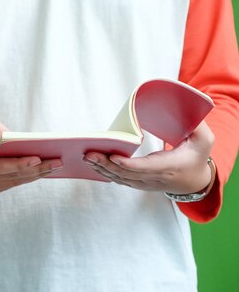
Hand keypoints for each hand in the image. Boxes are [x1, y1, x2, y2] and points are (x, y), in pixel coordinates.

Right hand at [0, 120, 62, 194]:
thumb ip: (6, 136)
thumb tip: (30, 147)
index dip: (18, 164)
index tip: (37, 158)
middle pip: (10, 176)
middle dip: (36, 169)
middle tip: (57, 162)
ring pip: (13, 182)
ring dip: (35, 175)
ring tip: (55, 166)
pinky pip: (10, 183)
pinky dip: (26, 177)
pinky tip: (42, 170)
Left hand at [84, 122, 214, 193]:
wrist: (195, 181)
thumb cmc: (197, 156)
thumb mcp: (204, 140)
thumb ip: (197, 125)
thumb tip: (187, 108)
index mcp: (170, 167)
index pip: (146, 168)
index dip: (128, 164)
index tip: (113, 157)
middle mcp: (155, 178)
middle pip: (127, 174)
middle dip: (106, 164)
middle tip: (88, 154)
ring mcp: (145, 183)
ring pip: (120, 178)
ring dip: (102, 169)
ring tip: (86, 157)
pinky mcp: (138, 183)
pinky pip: (119, 180)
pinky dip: (105, 173)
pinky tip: (92, 164)